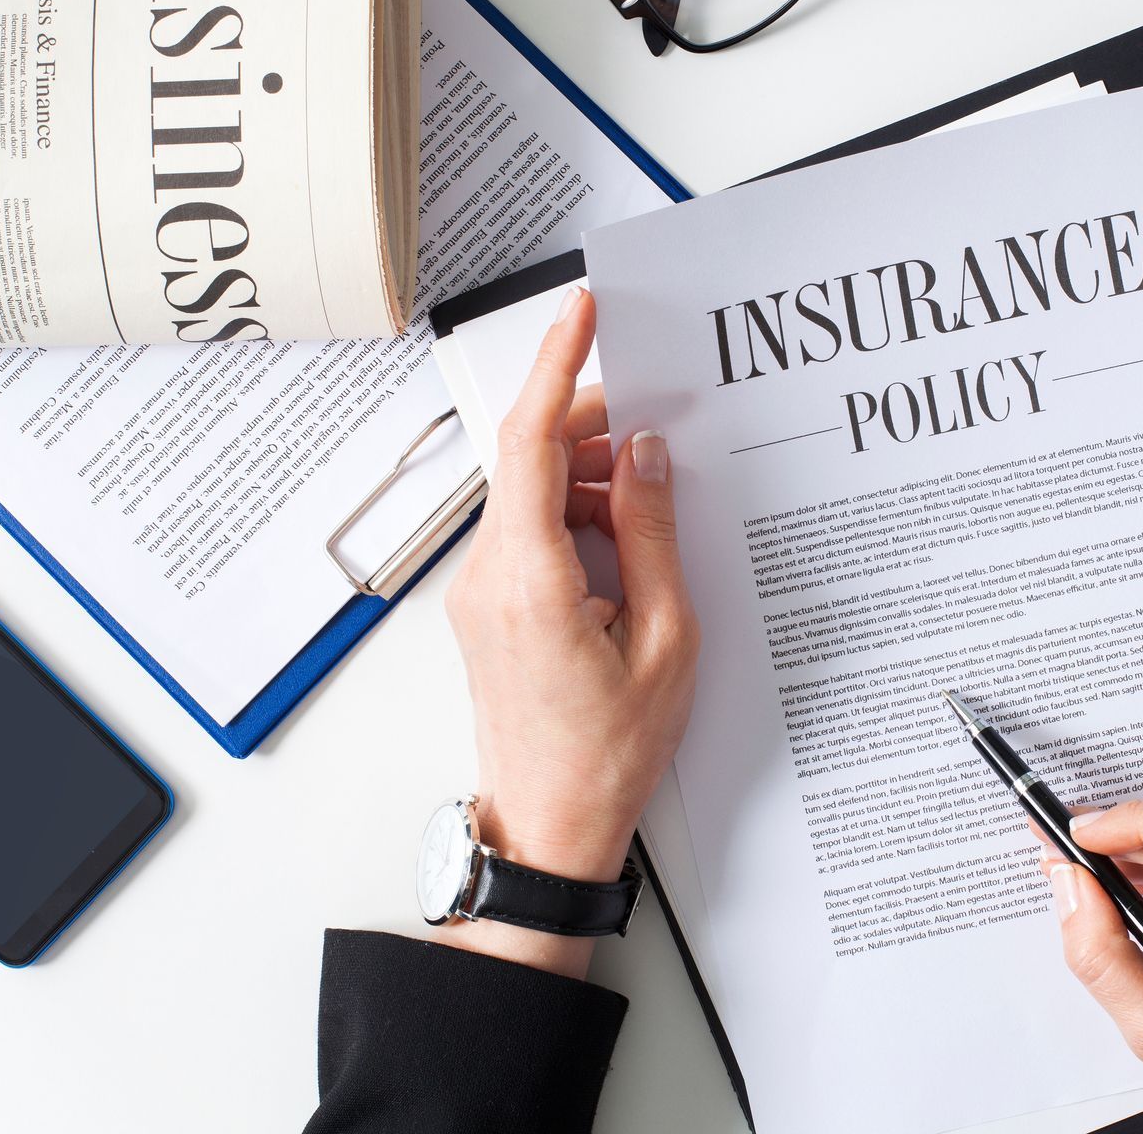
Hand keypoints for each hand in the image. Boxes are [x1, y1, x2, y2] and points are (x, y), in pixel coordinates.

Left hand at [439, 288, 698, 977]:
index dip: (557, 366)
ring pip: (530, 495)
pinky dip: (575, 517)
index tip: (582, 313)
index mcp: (530, 580)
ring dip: (589, 479)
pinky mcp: (486, 607)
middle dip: (592, 429)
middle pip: (530, 460)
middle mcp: (487, 577)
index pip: (530, 442)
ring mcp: (478, 593)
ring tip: (652, 509)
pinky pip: (527, 532)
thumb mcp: (664, 641)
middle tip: (658, 429)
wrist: (546, 829)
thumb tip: (648, 456)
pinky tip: (624, 543)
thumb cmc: (606, 755)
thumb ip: (653, 535)